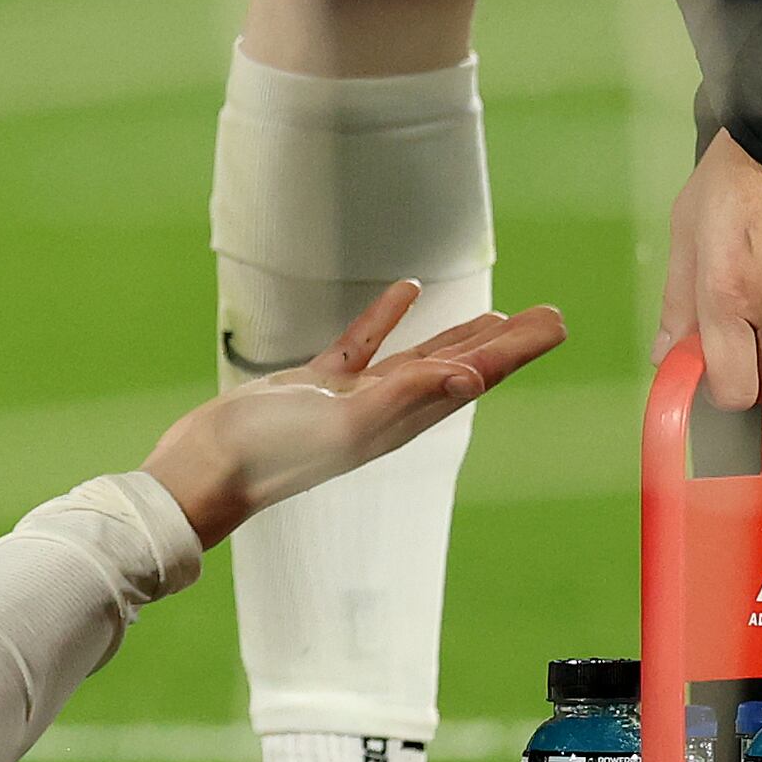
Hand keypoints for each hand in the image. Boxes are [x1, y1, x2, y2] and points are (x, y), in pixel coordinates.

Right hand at [142, 281, 567, 544]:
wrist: (208, 469)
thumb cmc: (271, 453)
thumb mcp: (345, 422)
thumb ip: (407, 396)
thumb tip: (472, 379)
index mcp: (402, 419)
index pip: (474, 377)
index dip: (516, 350)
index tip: (554, 324)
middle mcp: (389, 409)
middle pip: (462, 368)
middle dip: (505, 343)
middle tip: (547, 317)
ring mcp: (352, 397)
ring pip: (420, 358)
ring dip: (458, 336)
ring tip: (496, 315)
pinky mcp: (316, 384)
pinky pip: (363, 343)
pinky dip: (387, 317)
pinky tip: (405, 293)